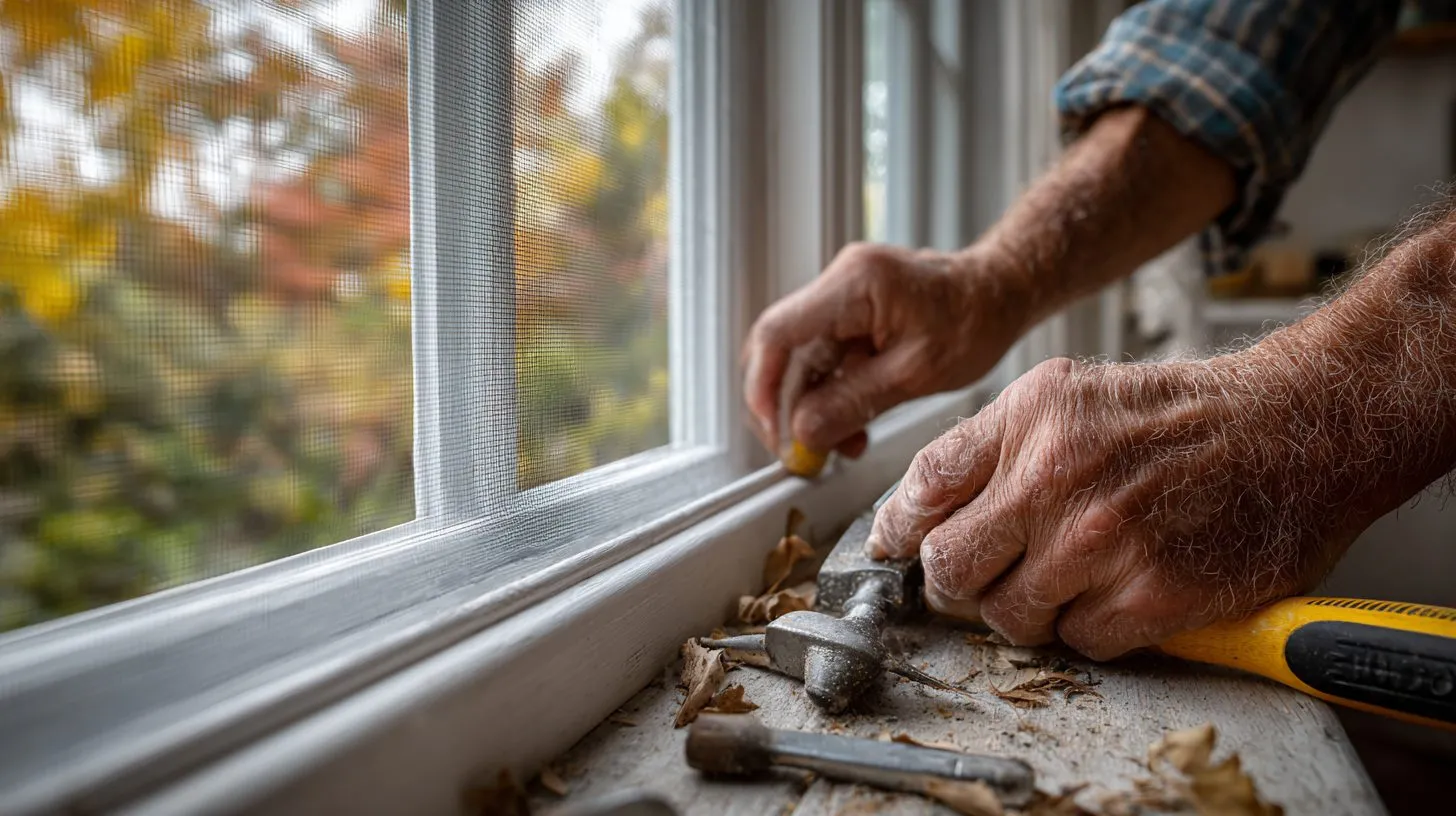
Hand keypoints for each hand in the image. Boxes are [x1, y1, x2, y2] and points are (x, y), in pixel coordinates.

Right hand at [742, 242, 1029, 457]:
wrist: (1002, 293)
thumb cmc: (975, 321)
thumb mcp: (916, 374)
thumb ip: (854, 403)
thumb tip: (803, 433)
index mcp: (855, 285)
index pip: (777, 333)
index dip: (763, 387)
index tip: (775, 432)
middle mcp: (840, 282)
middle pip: (782, 348)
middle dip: (787, 405)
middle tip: (803, 451)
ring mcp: (844, 296)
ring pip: (803, 359)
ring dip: (814, 406)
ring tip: (842, 446)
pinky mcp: (852, 312)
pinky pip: (826, 357)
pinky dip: (833, 394)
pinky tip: (853, 425)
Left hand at [867, 353, 1366, 659]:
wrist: (1295, 430)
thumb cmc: (1180, 416)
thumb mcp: (1068, 393)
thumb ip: (988, 445)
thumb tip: (915, 509)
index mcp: (1031, 417)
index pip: (923, 488)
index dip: (898, 530)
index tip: (896, 549)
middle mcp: (1058, 476)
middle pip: (950, 567)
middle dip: (959, 581)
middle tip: (986, 575)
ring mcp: (1105, 540)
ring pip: (1010, 617)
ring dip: (1030, 608)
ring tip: (1070, 574)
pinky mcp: (1154, 593)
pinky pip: (1081, 642)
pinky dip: (1093, 627)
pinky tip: (1119, 590)